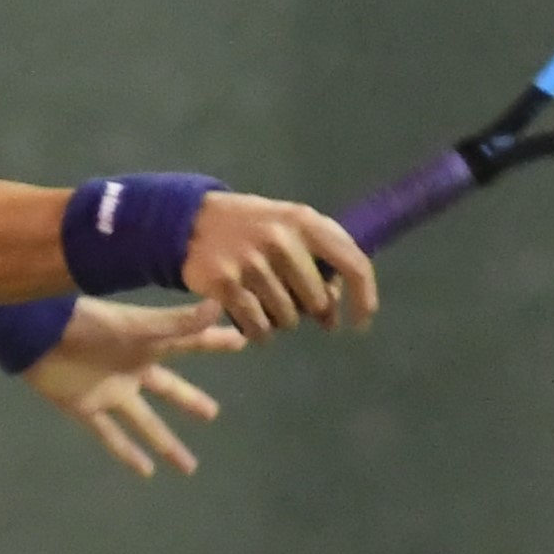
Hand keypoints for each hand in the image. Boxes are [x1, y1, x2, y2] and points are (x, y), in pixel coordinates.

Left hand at [25, 299, 241, 477]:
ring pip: (145, 423)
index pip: (189, 343)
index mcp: (147, 346)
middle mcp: (133, 371)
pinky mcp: (86, 409)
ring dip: (166, 444)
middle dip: (191, 401)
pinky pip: (110, 436)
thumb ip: (176, 322)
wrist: (37, 334)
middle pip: (169, 390)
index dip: (214, 342)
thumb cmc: (88, 325)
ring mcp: (111, 392)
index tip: (241, 341)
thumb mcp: (137, 325)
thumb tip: (217, 306)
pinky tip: (145, 473)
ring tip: (189, 467)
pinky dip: (127, 454)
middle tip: (213, 415)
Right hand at [182, 194, 378, 342]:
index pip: (353, 263)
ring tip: (262, 299)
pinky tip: (250, 318)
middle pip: (317, 302)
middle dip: (307, 310)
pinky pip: (258, 328)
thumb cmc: (251, 229)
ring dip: (278, 320)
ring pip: (287, 319)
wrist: (189, 221)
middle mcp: (282, 240)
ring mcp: (252, 262)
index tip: (362, 322)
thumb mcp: (290, 227)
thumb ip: (318, 259)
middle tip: (287, 297)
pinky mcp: (225, 283)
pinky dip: (258, 332)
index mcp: (305, 221)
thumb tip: (334, 312)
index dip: (364, 298)